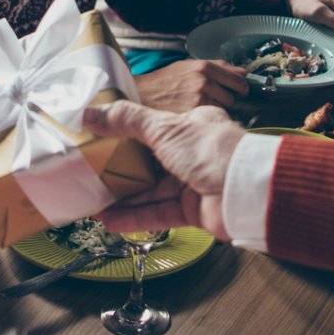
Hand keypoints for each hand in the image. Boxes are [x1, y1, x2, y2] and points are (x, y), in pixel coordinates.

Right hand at [83, 101, 240, 240]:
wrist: (243, 191)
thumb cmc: (208, 149)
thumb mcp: (164, 127)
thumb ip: (126, 121)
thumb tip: (89, 113)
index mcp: (193, 125)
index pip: (158, 128)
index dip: (130, 134)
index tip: (104, 140)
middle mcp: (194, 153)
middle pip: (152, 162)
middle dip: (124, 170)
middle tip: (93, 175)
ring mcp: (195, 183)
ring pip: (154, 191)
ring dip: (125, 198)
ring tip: (93, 203)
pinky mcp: (194, 211)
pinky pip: (160, 213)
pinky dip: (137, 217)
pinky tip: (111, 221)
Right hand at [135, 58, 248, 111]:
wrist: (142, 94)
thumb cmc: (166, 81)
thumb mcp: (188, 66)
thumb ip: (216, 67)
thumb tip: (243, 71)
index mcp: (204, 66)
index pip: (238, 78)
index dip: (241, 86)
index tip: (240, 91)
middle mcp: (204, 80)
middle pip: (232, 95)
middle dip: (226, 99)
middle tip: (214, 101)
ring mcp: (200, 97)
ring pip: (223, 108)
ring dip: (217, 109)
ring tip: (201, 107)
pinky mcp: (194, 112)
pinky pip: (211, 116)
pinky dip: (207, 117)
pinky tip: (196, 114)